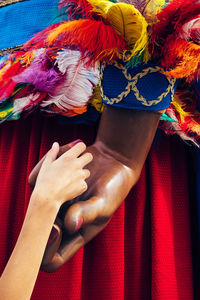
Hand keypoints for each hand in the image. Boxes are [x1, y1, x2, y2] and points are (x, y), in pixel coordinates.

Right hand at [32, 141, 92, 207]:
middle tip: (79, 163)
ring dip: (81, 174)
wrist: (48, 197)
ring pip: (87, 172)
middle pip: (90, 156)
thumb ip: (52, 153)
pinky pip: (84, 184)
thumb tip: (56, 144)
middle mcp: (77, 165)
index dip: (80, 148)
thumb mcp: (46, 164)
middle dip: (86, 158)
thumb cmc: (45, 180)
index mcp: (68, 157)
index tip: (77, 151)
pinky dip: (79, 185)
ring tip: (70, 179)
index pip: (82, 146)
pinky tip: (70, 188)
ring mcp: (81, 176)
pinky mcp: (83, 186)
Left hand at [40, 142, 134, 271]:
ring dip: (41, 194)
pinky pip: (36, 181)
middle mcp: (63, 219)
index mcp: (77, 232)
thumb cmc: (114, 184)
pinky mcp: (52, 183)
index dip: (47, 250)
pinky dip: (41, 172)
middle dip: (39, 218)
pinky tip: (57, 161)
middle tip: (52, 198)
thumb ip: (88, 213)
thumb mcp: (105, 201)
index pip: (53, 258)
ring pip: (33, 207)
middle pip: (38, 232)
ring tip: (59, 178)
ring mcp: (56, 202)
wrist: (113, 158)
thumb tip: (70, 225)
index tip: (55, 227)